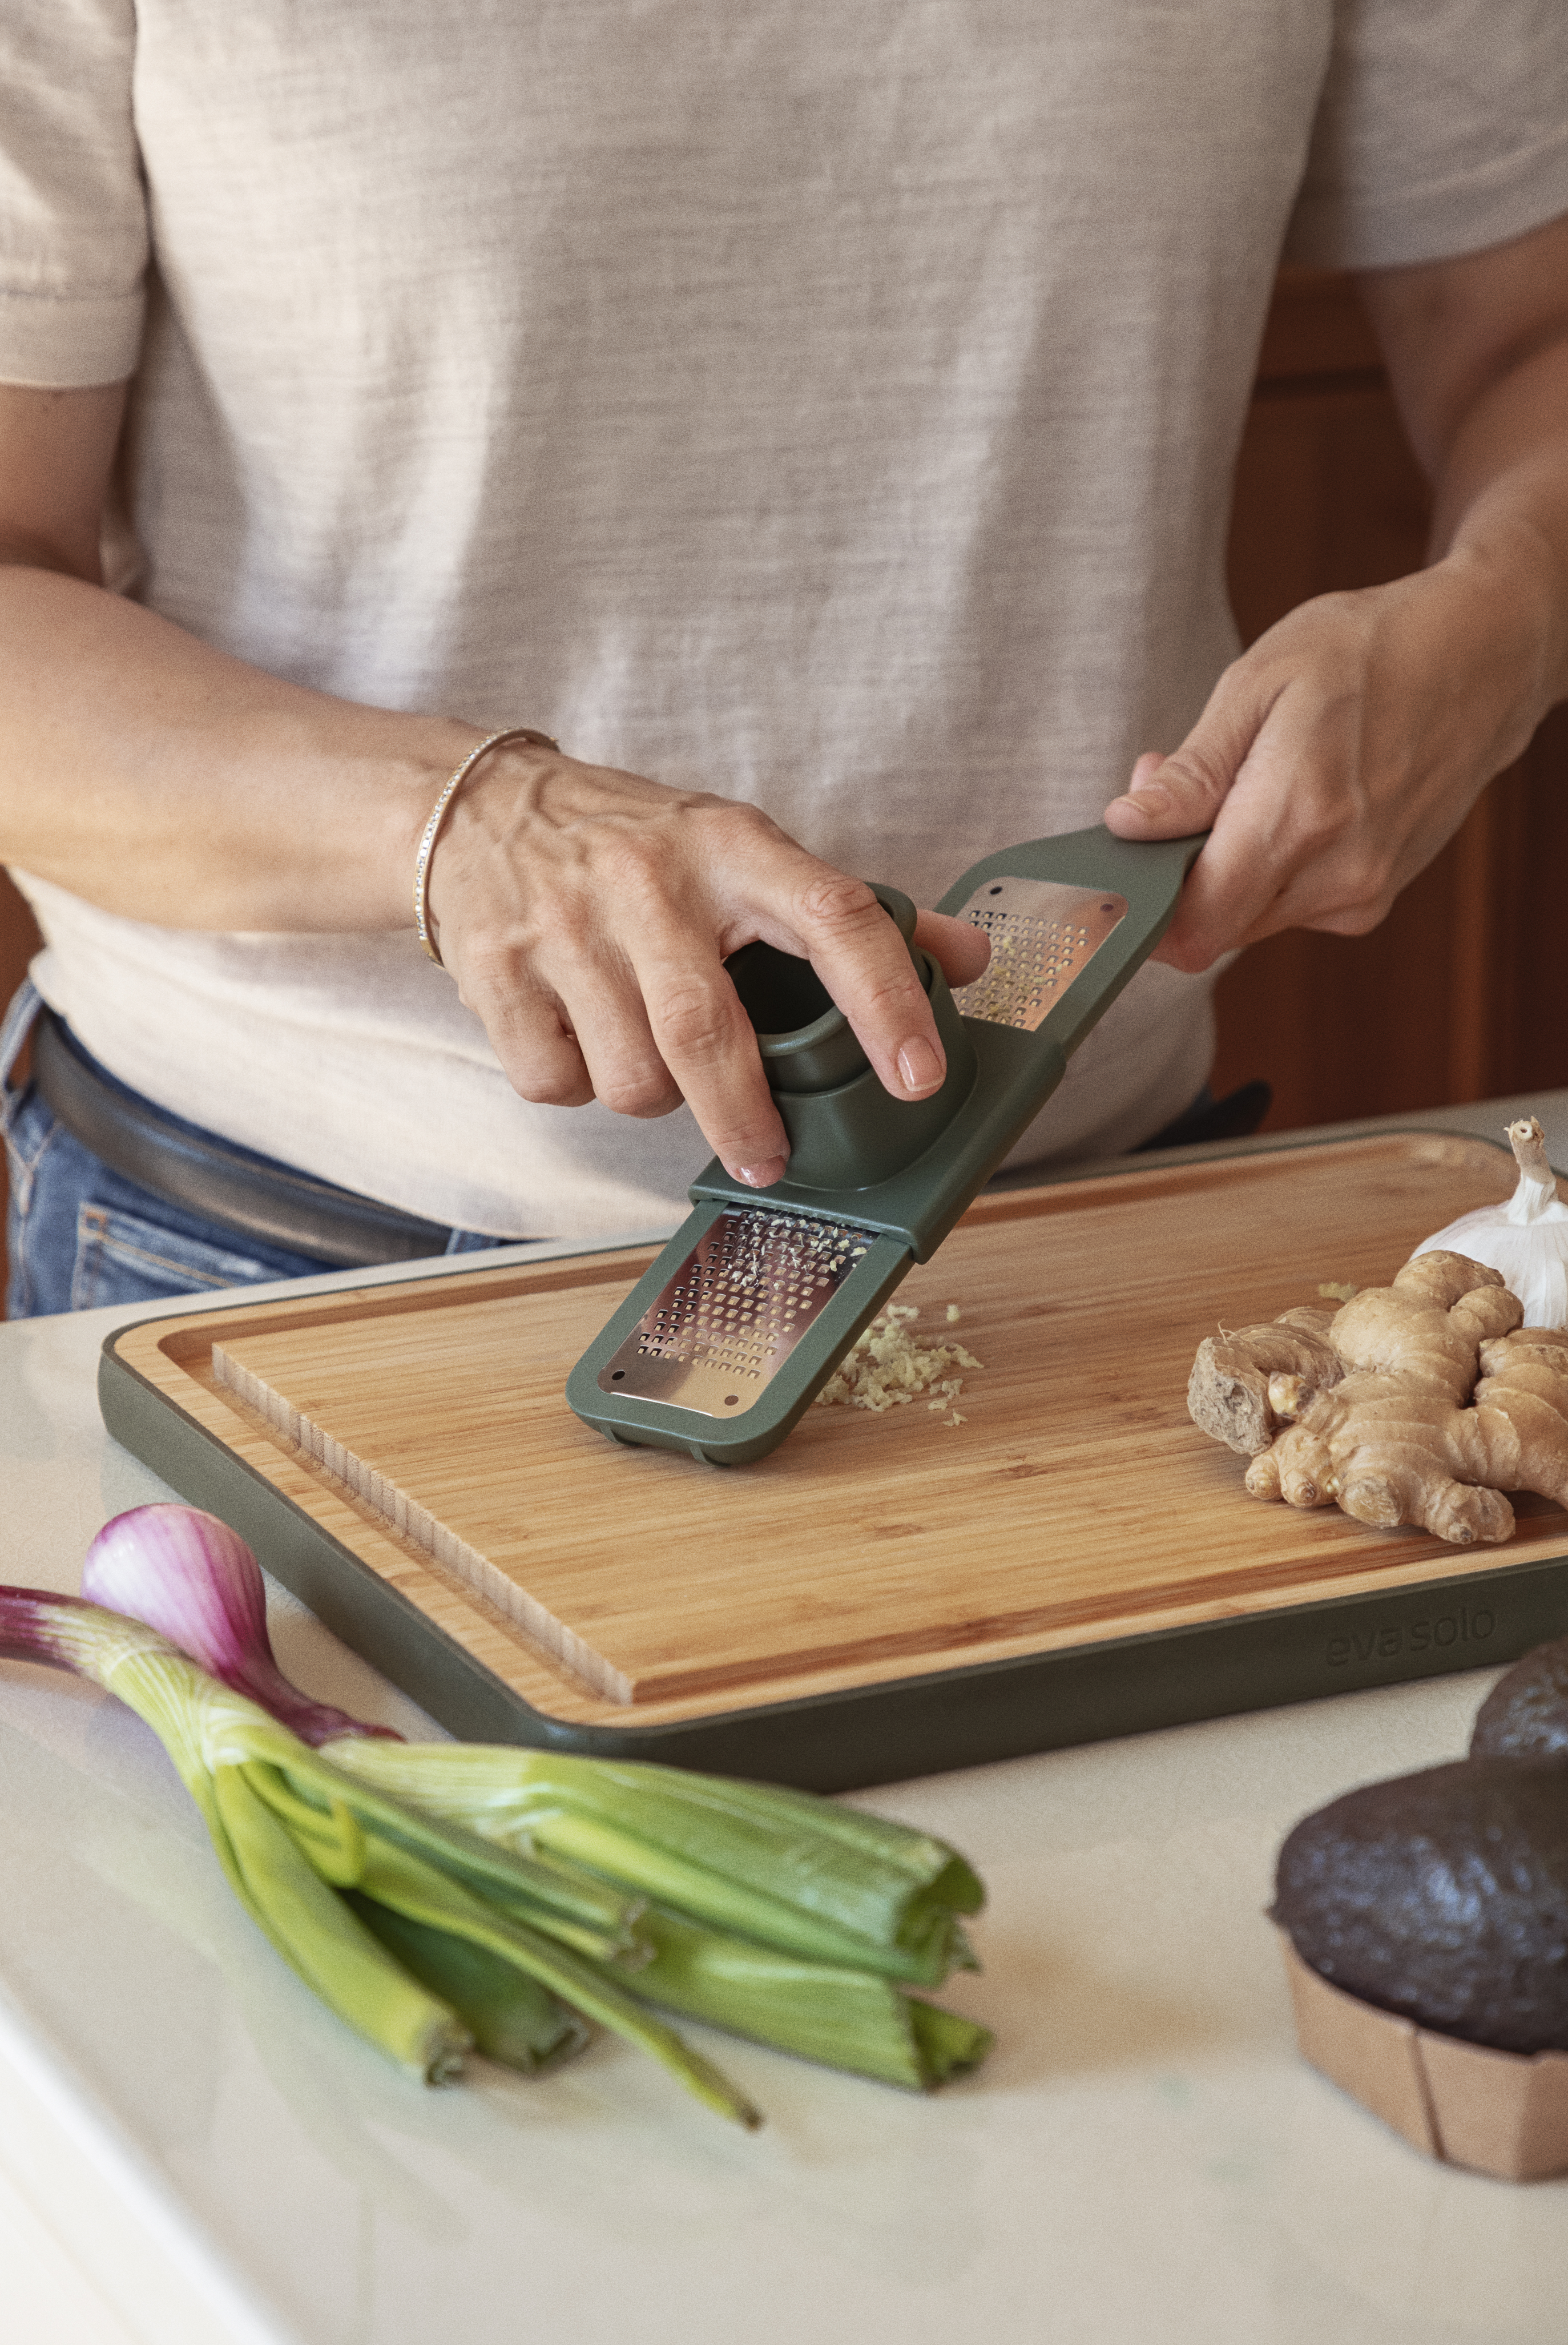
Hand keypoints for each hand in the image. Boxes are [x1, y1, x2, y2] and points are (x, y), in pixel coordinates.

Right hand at [423, 744, 989, 1184]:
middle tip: (768, 1163)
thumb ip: (854, 909)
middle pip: (707, 1032)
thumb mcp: (743, 848)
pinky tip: (585, 1042)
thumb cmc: (636, 843)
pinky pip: (558, 1084)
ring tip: (655, 1060)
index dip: (887, 1001)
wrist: (478, 810)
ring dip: (656, 1099)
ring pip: (632, 1079)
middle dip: (745, 1118)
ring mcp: (564, 928)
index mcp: (731, 846)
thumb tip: (970, 958)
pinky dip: (581, 1089)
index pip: (834, 917)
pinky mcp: (497, 973)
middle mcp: (647, 882)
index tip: (919, 1076)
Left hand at [1102, 552, 1552, 971]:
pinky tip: (1283, 805)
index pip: (1193, 925)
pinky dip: (1264, 868)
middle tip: (1173, 789)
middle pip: (1212, 927)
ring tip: (1239, 784)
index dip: (1142, 905)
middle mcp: (1338, 874)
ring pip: (1246, 920)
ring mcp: (1362, 894)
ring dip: (1220, 868)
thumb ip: (1192, 773)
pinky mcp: (1373, 898)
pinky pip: (1285, 907)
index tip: (1123, 862)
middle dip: (1175, 873)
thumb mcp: (1259, 684)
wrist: (1480, 658)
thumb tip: (1127, 827)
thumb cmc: (1369, 651)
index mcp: (1301, 818)